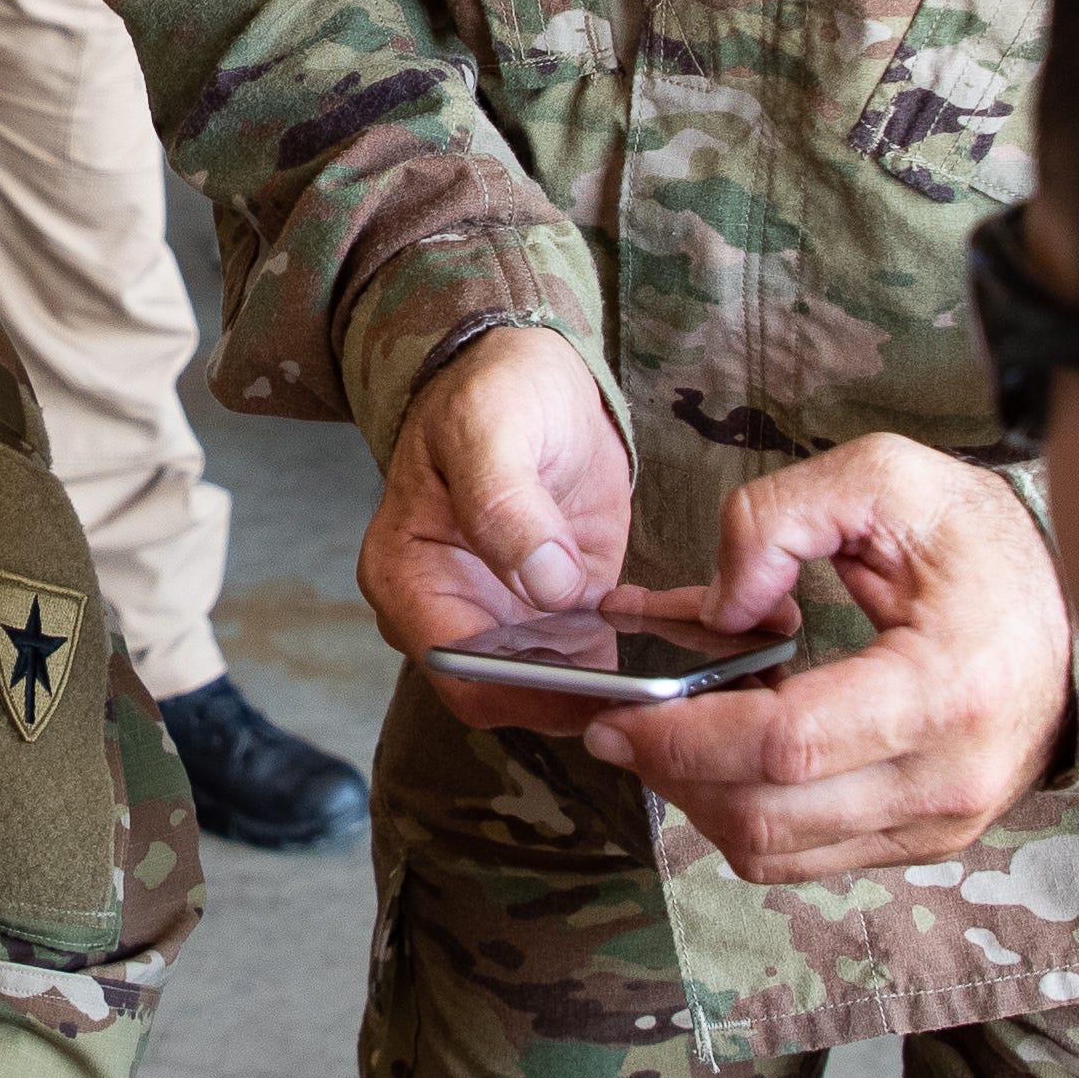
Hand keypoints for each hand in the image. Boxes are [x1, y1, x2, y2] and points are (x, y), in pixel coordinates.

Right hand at [360, 328, 635, 724]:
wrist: (535, 377)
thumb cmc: (493, 391)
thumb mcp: (490, 426)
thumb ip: (505, 503)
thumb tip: (545, 584)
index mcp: (407, 576)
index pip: (456, 668)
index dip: (521, 691)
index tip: (594, 686)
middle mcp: (448, 612)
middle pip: (502, 694)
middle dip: (570, 700)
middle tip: (650, 693)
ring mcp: (503, 620)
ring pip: (549, 690)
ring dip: (605, 690)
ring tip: (670, 677)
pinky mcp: (558, 616)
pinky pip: (588, 664)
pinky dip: (626, 666)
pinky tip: (669, 651)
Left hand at [585, 436, 1075, 881]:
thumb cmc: (987, 544)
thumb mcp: (887, 479)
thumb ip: (779, 518)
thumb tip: (716, 604)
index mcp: (946, 689)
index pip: (785, 747)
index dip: (683, 738)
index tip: (617, 716)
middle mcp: (949, 778)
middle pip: (768, 816)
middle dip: (672, 776)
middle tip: (619, 728)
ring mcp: (943, 822)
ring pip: (778, 853)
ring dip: (701, 804)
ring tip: (669, 739)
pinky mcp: (930, 840)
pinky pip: (809, 858)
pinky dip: (748, 816)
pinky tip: (730, 759)